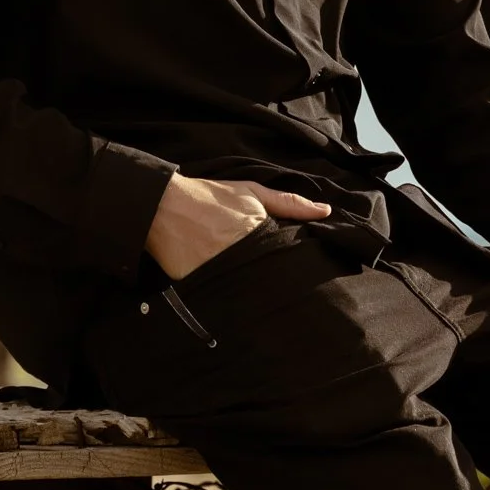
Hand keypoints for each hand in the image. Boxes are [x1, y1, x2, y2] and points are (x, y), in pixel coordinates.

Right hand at [144, 173, 331, 280]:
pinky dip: (232, 295)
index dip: (296, 262)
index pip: (289, 258)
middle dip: (278, 279)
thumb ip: (290, 203)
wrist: (163, 208)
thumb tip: (326, 211)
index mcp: (261, 235)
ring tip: (258, 286)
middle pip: (273, 278)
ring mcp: (224, 275)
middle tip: (281, 279)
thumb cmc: (211, 197)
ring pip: (253, 291)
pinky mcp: (204, 288)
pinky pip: (227, 298)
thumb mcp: (253, 192)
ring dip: (259, 290)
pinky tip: (235, 291)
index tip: (301, 265)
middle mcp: (245, 258)